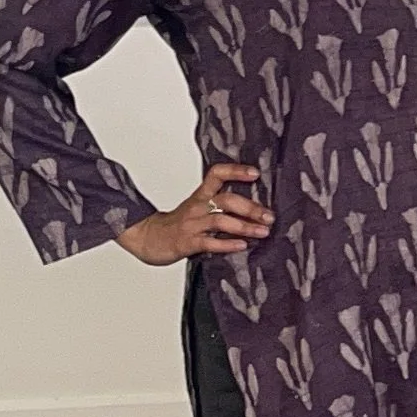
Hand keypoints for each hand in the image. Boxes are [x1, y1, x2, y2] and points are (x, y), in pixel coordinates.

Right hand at [118, 162, 273, 265]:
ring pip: (220, 221)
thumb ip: (221, 205)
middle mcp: (197, 207)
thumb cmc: (178, 224)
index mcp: (200, 196)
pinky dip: (227, 244)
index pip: (217, 174)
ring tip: (262, 231)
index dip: (235, 171)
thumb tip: (256, 207)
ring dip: (244, 226)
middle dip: (250, 207)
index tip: (255, 173)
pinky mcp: (187, 242)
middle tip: (269, 216)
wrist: (147, 238)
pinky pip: (209, 243)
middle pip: (225, 200)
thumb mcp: (198, 208)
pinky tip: (242, 245)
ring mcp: (192, 225)